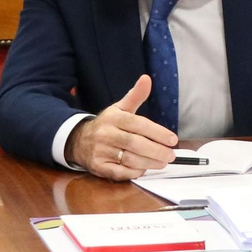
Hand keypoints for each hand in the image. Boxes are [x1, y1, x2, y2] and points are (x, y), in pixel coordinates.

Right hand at [65, 75, 179, 179]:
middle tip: (171, 155)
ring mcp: (101, 151)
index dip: (157, 132)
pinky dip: (134, 172)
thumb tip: (146, 79)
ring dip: (149, 163)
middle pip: (135, 144)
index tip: (172, 139)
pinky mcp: (98, 167)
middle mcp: (106, 134)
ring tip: (162, 162)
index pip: (139, 124)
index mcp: (114, 118)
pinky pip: (120, 173)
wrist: (78, 140)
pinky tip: (144, 169)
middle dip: (157, 151)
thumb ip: (135, 95)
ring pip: (130, 160)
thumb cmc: (106, 125)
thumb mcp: (119, 108)